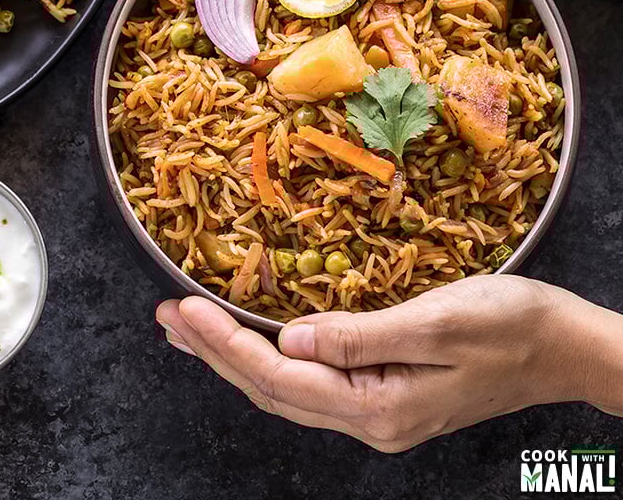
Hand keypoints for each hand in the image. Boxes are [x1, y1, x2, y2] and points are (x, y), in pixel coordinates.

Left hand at [156, 275, 622, 451]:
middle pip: (273, 391)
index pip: (279, 378)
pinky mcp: (388, 396)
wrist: (560, 346)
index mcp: (378, 405)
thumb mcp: (437, 321)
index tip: (183, 309)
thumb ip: (360, 334)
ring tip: (192, 329)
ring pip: (288, 391)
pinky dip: (273, 359)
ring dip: (236, 357)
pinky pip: (313, 384)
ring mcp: (380, 413)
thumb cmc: (509, 326)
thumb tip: (288, 341)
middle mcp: (371, 420)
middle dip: (215, 353)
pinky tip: (257, 341)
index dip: (225, 344)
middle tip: (168, 317)